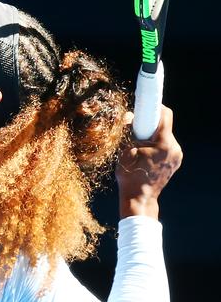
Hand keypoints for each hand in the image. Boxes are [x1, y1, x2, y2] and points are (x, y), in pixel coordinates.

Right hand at [116, 105, 182, 219]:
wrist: (139, 198)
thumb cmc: (130, 176)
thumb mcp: (125, 151)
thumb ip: (128, 131)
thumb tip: (129, 116)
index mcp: (164, 144)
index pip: (165, 115)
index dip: (155, 106)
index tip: (145, 103)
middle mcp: (175, 149)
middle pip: (165, 125)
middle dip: (151, 122)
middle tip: (136, 128)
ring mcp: (177, 156)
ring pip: (166, 135)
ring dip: (153, 134)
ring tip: (139, 144)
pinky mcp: (175, 161)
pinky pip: (167, 145)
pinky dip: (157, 144)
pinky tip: (145, 152)